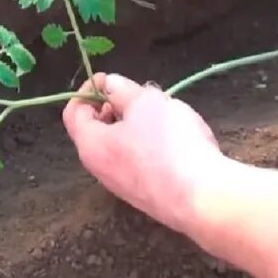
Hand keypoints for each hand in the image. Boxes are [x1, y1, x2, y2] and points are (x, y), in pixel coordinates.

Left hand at [62, 73, 223, 233]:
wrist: (203, 199)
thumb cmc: (169, 145)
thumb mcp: (146, 103)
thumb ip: (123, 90)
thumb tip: (109, 86)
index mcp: (92, 146)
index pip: (74, 113)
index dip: (87, 91)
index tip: (107, 79)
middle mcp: (102, 169)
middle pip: (96, 131)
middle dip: (112, 107)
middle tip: (135, 95)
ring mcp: (125, 186)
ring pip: (121, 146)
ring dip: (134, 125)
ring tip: (160, 114)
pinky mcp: (148, 194)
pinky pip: (140, 161)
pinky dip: (148, 144)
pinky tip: (174, 139)